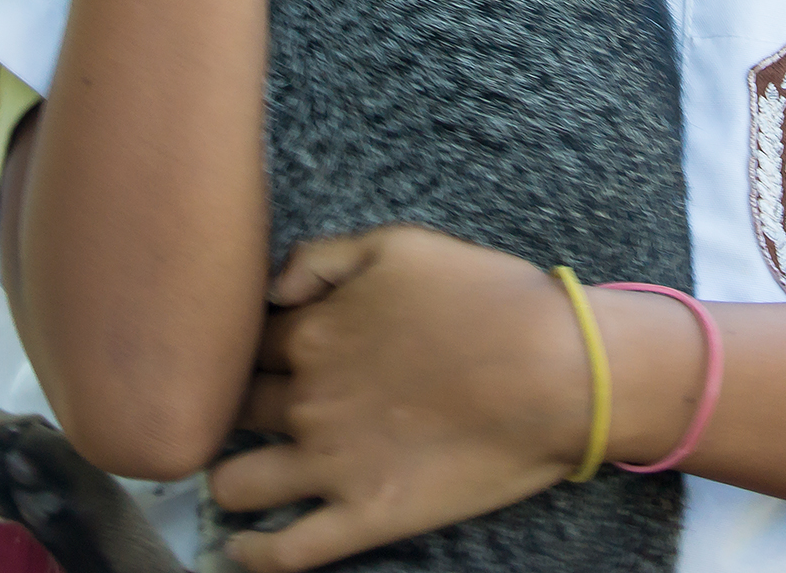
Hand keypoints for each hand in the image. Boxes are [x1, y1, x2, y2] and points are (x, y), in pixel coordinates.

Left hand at [210, 227, 593, 571]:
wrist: (558, 370)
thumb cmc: (489, 298)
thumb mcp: (400, 245)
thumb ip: (320, 257)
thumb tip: (270, 291)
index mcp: (312, 331)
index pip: (240, 343)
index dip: (240, 347)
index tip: (255, 353)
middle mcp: (308, 400)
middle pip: (231, 409)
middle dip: (227, 410)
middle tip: (246, 412)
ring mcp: (332, 464)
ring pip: (236, 485)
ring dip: (227, 481)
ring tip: (241, 475)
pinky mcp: (366, 515)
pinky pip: (286, 551)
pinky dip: (252, 553)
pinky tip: (243, 547)